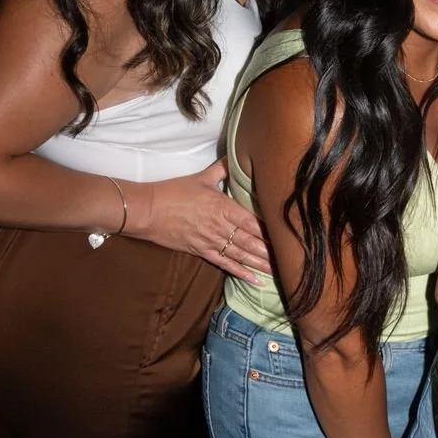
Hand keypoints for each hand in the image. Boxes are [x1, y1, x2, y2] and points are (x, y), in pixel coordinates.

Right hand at [130, 160, 272, 282]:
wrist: (147, 210)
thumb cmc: (173, 192)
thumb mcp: (200, 178)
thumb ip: (221, 170)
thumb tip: (234, 158)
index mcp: (223, 207)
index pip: (252, 221)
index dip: (269, 230)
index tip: (286, 236)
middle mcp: (220, 226)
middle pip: (250, 241)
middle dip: (270, 251)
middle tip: (289, 260)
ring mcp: (210, 241)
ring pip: (241, 255)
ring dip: (259, 263)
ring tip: (278, 271)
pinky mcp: (201, 251)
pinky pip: (224, 263)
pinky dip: (240, 272)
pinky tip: (254, 279)